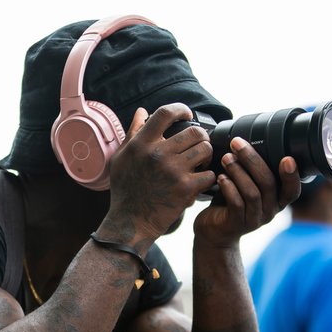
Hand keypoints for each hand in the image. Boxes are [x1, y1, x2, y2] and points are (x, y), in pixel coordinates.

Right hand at [103, 104, 216, 242]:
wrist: (130, 223)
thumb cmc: (125, 190)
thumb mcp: (121, 158)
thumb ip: (133, 133)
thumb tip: (142, 111)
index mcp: (142, 143)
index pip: (166, 113)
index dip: (180, 109)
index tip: (186, 114)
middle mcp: (158, 154)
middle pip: (194, 131)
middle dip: (200, 136)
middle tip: (197, 144)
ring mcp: (173, 171)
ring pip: (206, 149)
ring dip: (207, 154)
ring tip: (200, 161)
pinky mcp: (185, 188)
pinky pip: (209, 174)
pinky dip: (208, 177)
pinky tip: (201, 180)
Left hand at [193, 137, 300, 246]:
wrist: (214, 231)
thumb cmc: (230, 202)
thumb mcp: (246, 185)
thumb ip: (253, 170)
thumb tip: (247, 140)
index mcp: (277, 200)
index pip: (293, 190)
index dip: (292, 176)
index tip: (287, 158)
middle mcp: (270, 211)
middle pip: (269, 183)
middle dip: (253, 160)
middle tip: (237, 144)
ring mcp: (254, 219)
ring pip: (252, 193)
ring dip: (238, 171)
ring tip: (226, 158)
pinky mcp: (237, 225)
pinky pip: (236, 204)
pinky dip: (229, 187)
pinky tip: (221, 177)